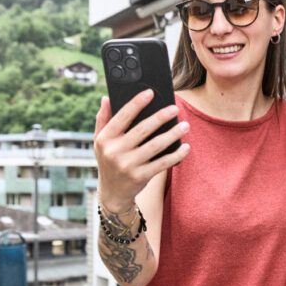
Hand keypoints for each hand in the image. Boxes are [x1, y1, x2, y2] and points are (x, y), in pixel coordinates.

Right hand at [93, 90, 189, 210]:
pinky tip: (186, 147)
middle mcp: (115, 152)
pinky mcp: (141, 176)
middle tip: (175, 109)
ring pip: (155, 145)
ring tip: (185, 126)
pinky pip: (162, 163)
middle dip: (161, 117)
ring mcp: (128, 165)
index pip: (122, 117)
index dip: (136, 103)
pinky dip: (176, 154)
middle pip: (142, 130)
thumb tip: (106, 98)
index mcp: (105, 139)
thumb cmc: (109, 160)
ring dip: (173, 134)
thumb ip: (103, 119)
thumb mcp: (100, 141)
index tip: (150, 92)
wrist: (113, 193)